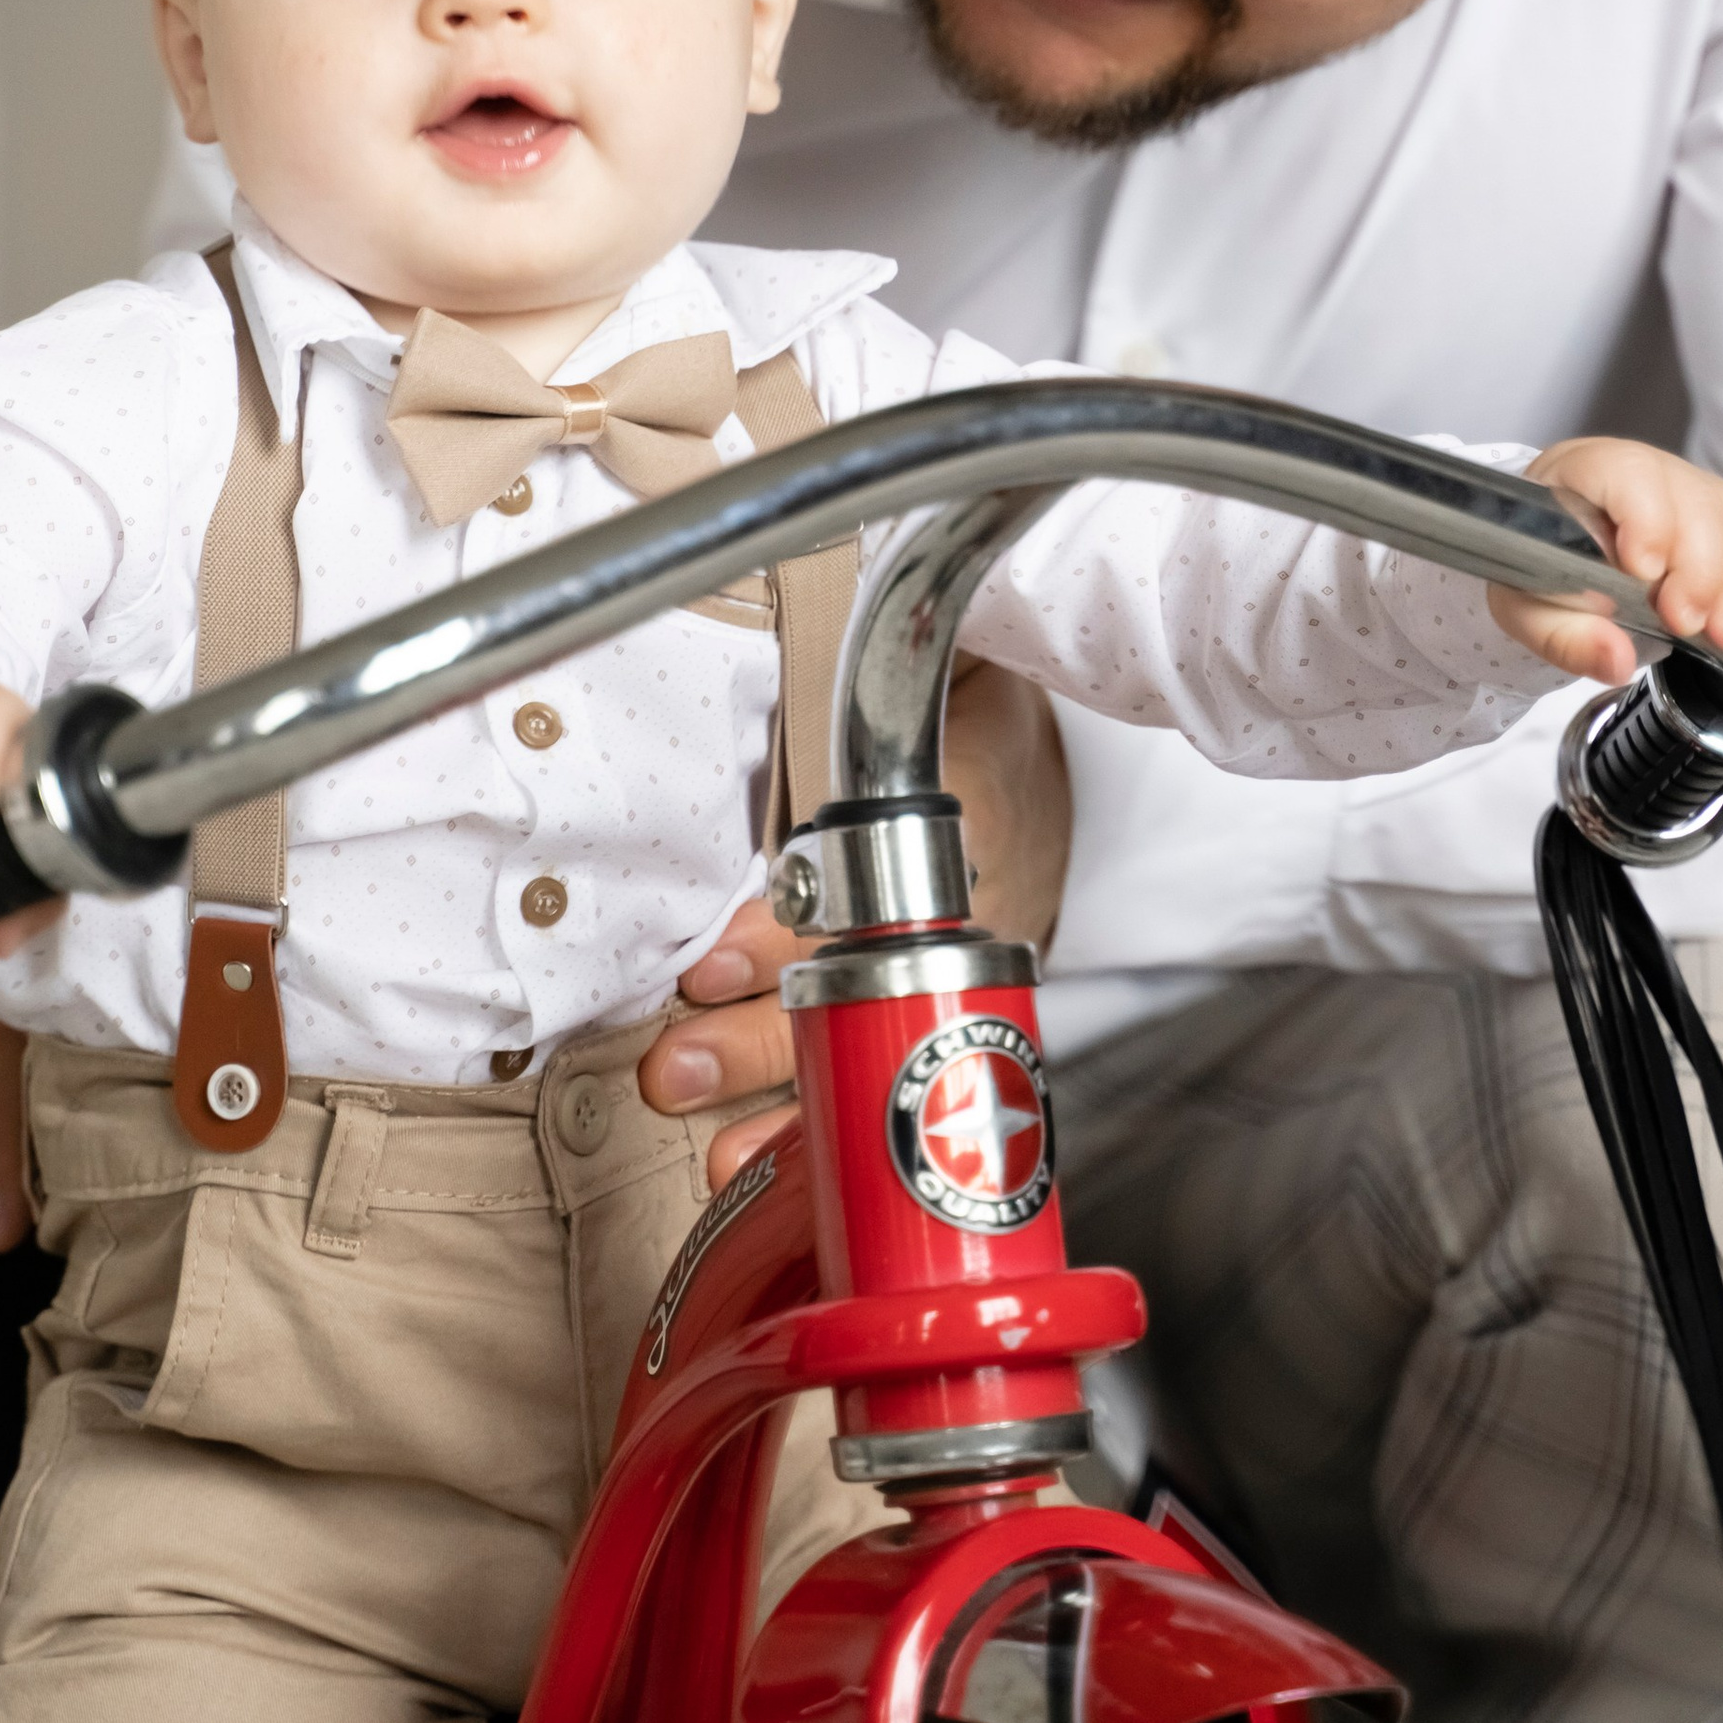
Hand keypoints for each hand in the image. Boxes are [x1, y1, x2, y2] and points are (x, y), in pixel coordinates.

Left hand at [636, 658, 1073, 1183]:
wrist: (1046, 759)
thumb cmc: (969, 705)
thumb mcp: (944, 658)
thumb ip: (876, 644)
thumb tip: (786, 558)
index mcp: (965, 818)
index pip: (875, 889)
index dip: (787, 934)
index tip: (714, 960)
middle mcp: (964, 915)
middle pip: (863, 998)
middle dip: (766, 1038)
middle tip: (676, 1059)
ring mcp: (952, 978)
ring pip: (866, 1053)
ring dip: (774, 1091)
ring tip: (694, 1118)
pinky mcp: (933, 1016)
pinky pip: (873, 1079)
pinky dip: (811, 1128)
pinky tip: (748, 1165)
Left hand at [1493, 437, 1722, 687]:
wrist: (1562, 557)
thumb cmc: (1540, 570)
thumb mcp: (1529, 611)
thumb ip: (1566, 637)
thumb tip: (1616, 659)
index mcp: (1582, 473)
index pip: (1628, 473)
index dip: (1649, 520)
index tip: (1646, 576)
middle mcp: (1645, 470)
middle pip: (1695, 500)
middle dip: (1703, 571)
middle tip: (1690, 625)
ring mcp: (1690, 487)